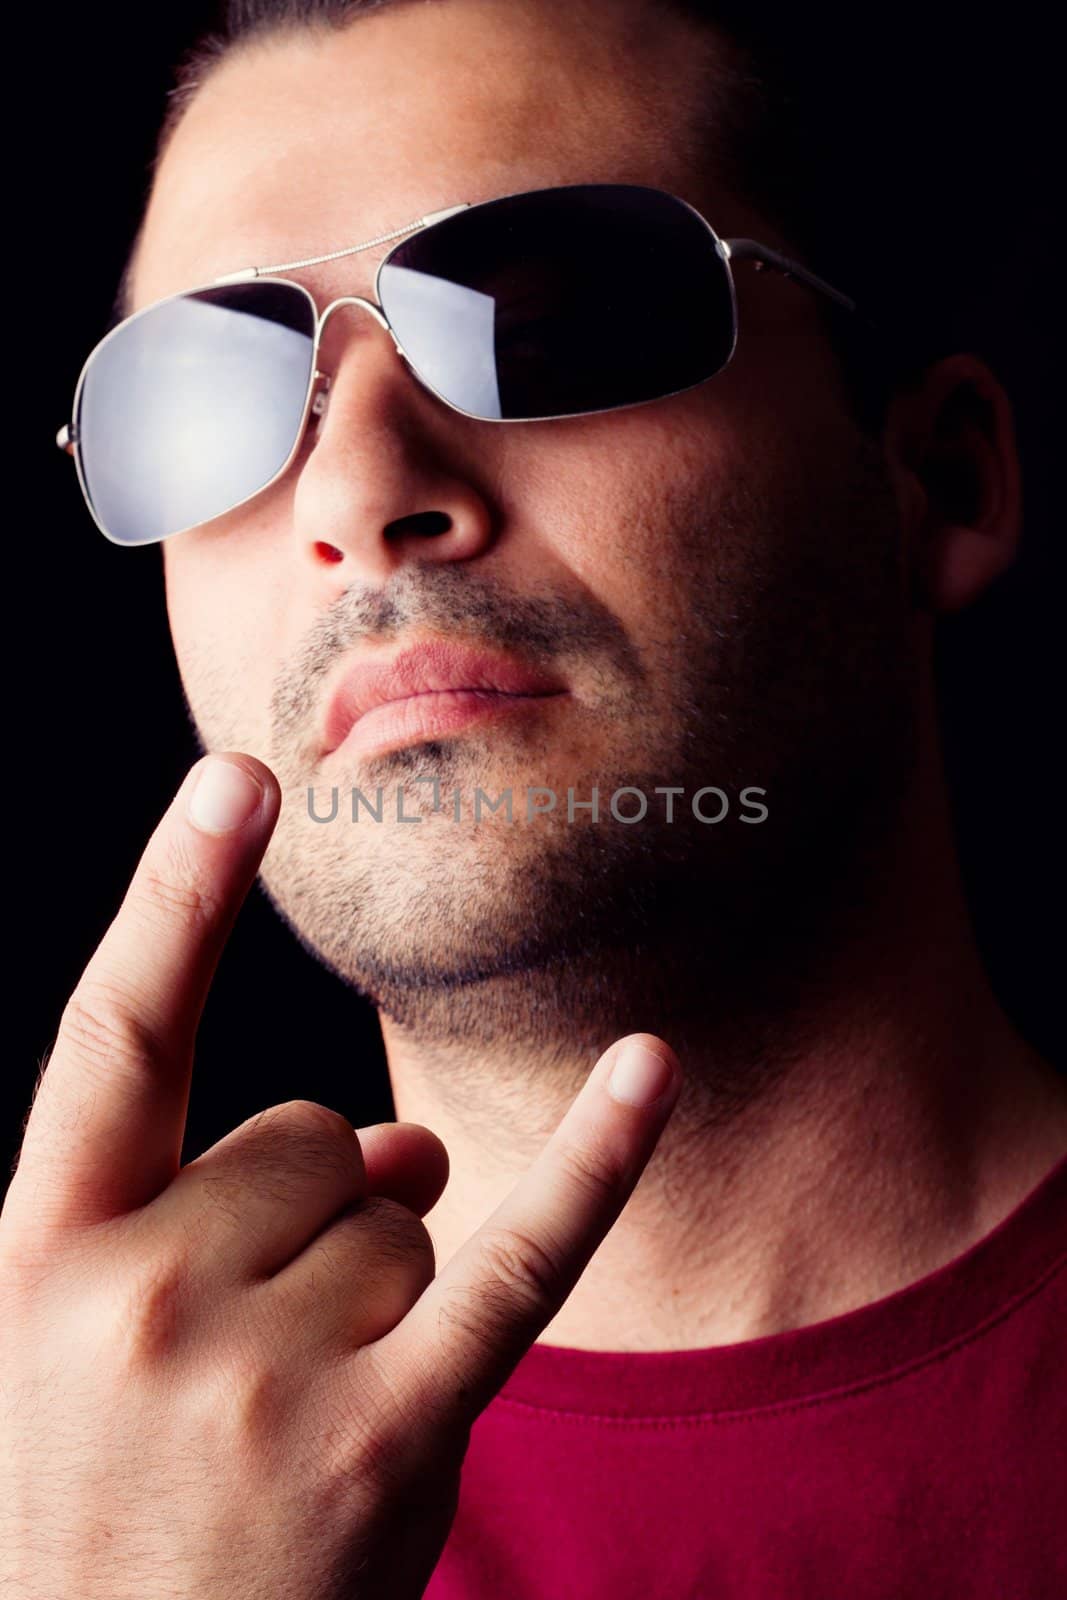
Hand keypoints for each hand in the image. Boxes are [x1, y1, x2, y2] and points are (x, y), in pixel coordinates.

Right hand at [1, 753, 681, 1599]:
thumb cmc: (97, 1511)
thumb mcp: (87, 1347)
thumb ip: (217, 1209)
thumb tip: (405, 1142)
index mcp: (40, 1258)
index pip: (116, 1039)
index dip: (174, 898)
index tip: (238, 779)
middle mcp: (141, 1301)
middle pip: (312, 1135)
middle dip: (316, 1212)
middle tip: (255, 1356)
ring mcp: (265, 1377)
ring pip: (402, 1214)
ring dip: (380, 1290)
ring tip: (301, 1418)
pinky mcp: (386, 1446)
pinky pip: (514, 1264)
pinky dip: (594, 1166)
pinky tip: (652, 1072)